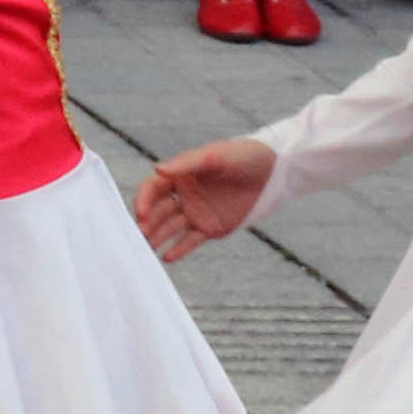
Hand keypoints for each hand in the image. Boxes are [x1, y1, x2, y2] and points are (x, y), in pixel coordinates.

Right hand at [137, 136, 279, 257]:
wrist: (273, 171)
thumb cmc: (244, 156)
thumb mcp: (216, 156)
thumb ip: (187, 163)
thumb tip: (157, 169)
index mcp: (180, 175)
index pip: (153, 189)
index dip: (144, 200)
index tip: (141, 213)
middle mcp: (183, 195)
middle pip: (158, 212)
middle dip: (147, 223)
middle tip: (139, 236)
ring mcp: (196, 213)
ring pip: (170, 228)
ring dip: (157, 238)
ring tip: (147, 250)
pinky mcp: (210, 229)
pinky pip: (190, 241)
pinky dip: (178, 249)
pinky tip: (167, 257)